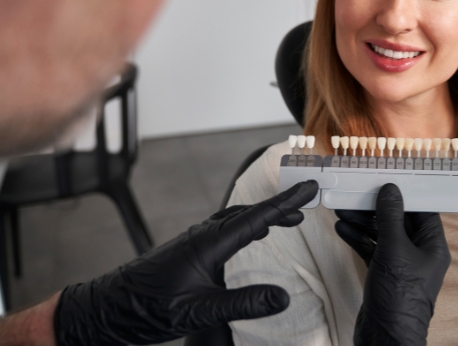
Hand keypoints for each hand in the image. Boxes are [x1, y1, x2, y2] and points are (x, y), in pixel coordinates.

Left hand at [54, 180, 318, 345]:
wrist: (105, 309)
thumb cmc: (146, 309)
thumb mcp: (200, 311)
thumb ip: (244, 303)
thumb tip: (283, 298)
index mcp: (209, 243)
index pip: (257, 217)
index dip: (286, 203)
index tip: (309, 188)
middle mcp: (203, 235)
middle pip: (249, 212)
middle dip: (279, 207)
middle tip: (305, 203)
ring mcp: (194, 240)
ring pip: (236, 218)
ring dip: (263, 216)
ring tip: (286, 219)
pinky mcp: (188, 249)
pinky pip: (224, 227)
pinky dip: (246, 224)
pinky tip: (250, 234)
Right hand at [335, 183, 450, 345]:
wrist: (385, 337)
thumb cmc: (399, 297)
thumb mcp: (394, 250)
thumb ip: (391, 218)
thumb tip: (391, 191)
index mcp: (433, 246)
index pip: (423, 211)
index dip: (406, 195)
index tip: (387, 181)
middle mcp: (419, 254)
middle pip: (400, 221)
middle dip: (377, 208)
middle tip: (357, 194)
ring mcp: (401, 266)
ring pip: (383, 235)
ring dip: (363, 222)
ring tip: (343, 210)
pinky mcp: (384, 275)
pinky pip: (372, 250)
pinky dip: (358, 239)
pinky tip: (343, 229)